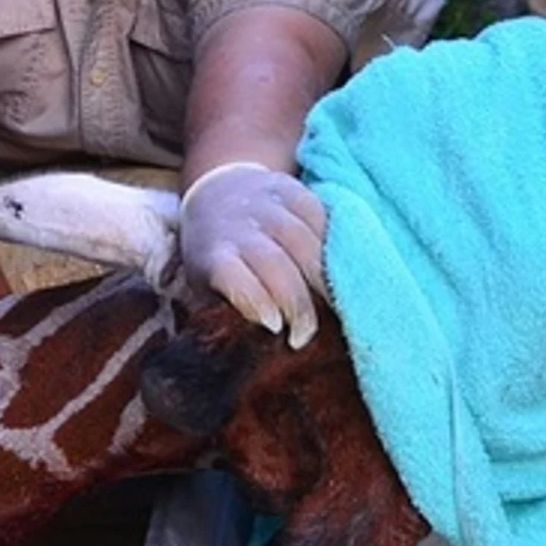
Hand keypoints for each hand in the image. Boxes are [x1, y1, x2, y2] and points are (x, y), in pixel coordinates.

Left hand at [178, 161, 329, 349]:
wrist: (219, 194)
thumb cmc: (217, 257)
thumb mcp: (207, 285)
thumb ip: (226, 312)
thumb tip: (248, 356)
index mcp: (214, 253)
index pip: (232, 275)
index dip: (255, 301)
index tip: (274, 328)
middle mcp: (239, 225)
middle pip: (274, 263)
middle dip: (296, 304)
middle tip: (305, 335)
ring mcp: (266, 204)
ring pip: (303, 240)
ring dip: (323, 278)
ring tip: (333, 307)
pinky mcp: (291, 190)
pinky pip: (320, 215)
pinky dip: (332, 244)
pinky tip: (338, 269)